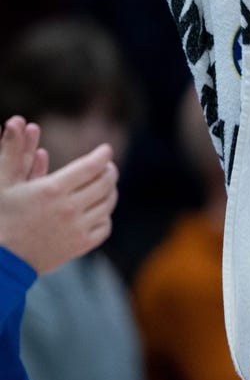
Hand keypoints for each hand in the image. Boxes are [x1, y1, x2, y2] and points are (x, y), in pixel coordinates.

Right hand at [0, 116, 117, 274]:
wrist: (0, 259)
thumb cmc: (0, 215)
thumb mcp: (4, 181)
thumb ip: (13, 150)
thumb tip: (19, 120)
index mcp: (52, 190)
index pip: (92, 166)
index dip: (103, 155)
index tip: (105, 149)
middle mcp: (69, 209)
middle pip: (105, 183)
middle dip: (109, 170)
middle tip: (107, 166)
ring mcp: (77, 229)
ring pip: (108, 204)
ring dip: (110, 191)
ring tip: (105, 185)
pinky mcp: (80, 246)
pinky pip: (105, 226)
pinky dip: (105, 215)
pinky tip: (98, 209)